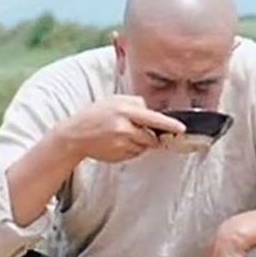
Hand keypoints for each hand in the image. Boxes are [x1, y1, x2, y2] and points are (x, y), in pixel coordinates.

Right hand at [60, 95, 185, 163]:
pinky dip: (132, 149)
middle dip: (153, 136)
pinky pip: (134, 154)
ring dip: (140, 142)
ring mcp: (121, 144)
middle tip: (147, 133)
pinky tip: (117, 143)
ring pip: (144, 146)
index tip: (181, 129)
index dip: (169, 125)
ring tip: (122, 135)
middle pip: (151, 136)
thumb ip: (136, 103)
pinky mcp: (118, 156)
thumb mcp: (114, 101)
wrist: (74, 135)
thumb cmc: (96, 115)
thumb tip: (153, 112)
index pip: (153, 118)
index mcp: (124, 110)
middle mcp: (124, 128)